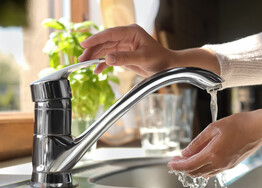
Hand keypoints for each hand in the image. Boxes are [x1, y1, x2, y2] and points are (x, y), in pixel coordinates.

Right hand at [79, 24, 220, 75]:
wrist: (167, 67)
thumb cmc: (159, 60)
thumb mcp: (142, 59)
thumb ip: (124, 58)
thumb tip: (107, 58)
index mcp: (131, 32)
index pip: (110, 34)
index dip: (96, 39)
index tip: (84, 44)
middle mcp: (126, 36)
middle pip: (105, 41)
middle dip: (93, 50)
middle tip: (82, 59)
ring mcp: (125, 45)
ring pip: (106, 49)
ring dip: (96, 57)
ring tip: (85, 64)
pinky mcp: (124, 54)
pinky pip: (111, 57)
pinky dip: (103, 63)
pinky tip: (97, 70)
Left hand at [168, 97, 261, 176]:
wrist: (259, 128)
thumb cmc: (238, 124)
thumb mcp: (213, 129)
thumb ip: (197, 143)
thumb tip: (185, 153)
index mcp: (213, 154)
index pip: (189, 165)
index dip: (177, 166)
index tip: (170, 163)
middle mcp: (219, 164)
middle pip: (195, 172)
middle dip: (183, 168)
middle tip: (176, 160)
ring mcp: (226, 166)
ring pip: (204, 173)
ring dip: (193, 169)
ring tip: (186, 160)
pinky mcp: (231, 165)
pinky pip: (213, 171)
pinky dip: (203, 168)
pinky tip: (201, 160)